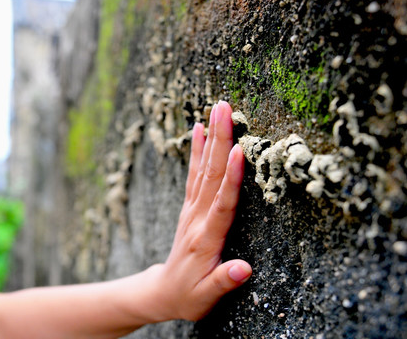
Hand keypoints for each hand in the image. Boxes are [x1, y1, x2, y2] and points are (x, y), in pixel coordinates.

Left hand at [153, 100, 250, 320]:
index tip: (239, 150)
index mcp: (206, 238)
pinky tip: (199, 130)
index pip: (222, 204)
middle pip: (211, 175)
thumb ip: (223, 281)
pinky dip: (196, 151)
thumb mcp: (206, 297)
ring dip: (211, 138)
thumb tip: (244, 268)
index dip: (231, 178)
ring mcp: (191, 210)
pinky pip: (193, 174)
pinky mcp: (189, 207)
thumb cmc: (189, 296)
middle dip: (220, 140)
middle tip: (225, 108)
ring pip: (203, 169)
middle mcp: (197, 218)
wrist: (163, 291)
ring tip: (217, 109)